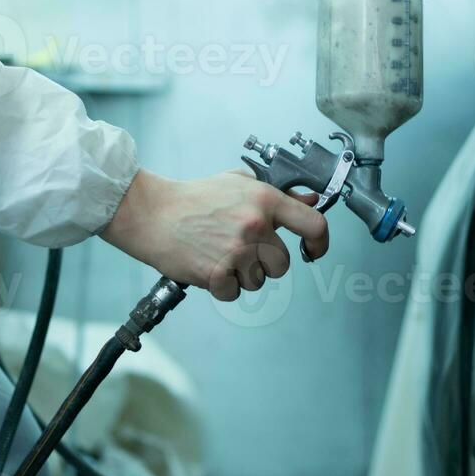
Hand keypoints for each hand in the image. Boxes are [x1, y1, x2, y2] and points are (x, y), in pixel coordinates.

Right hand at [102, 169, 329, 301]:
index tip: (314, 250)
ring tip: (220, 253)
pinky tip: (207, 264)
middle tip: (242, 250)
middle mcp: (255, 225)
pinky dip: (222, 286)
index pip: (313, 224)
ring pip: (258, 281)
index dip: (320, 242)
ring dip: (243, 275)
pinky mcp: (217, 274)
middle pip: (283, 264)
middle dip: (266, 262)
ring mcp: (237, 252)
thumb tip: (309, 202)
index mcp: (265, 200)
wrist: (153, 214)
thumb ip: (276, 193)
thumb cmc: (194, 197)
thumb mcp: (238, 182)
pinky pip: (234, 293)